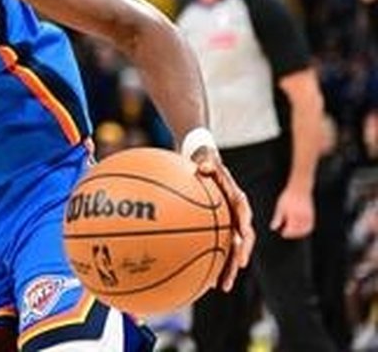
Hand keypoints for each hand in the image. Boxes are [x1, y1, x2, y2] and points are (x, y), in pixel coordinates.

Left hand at [191, 147, 254, 291]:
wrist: (204, 163)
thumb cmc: (205, 162)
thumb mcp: (207, 160)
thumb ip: (207, 164)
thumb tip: (202, 167)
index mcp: (238, 202)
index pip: (244, 220)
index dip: (244, 234)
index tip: (240, 246)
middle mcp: (237, 217)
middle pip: (242, 241)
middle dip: (238, 257)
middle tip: (234, 272)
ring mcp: (229, 225)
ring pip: (231, 250)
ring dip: (228, 268)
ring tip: (222, 286)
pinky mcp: (219, 231)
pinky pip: (218, 249)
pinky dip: (213, 264)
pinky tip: (206, 281)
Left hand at [270, 185, 314, 238]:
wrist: (299, 188)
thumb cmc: (288, 197)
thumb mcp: (280, 207)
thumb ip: (277, 218)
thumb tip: (273, 228)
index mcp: (293, 215)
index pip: (291, 229)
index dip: (287, 233)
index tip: (283, 234)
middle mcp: (302, 216)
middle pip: (299, 231)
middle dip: (293, 234)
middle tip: (287, 234)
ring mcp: (308, 216)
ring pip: (306, 229)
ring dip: (299, 233)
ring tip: (293, 233)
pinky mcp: (312, 215)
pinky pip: (310, 226)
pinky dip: (306, 230)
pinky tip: (300, 229)